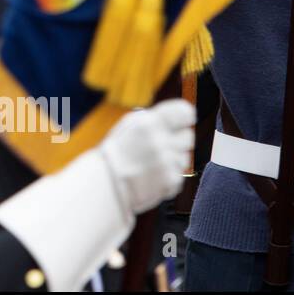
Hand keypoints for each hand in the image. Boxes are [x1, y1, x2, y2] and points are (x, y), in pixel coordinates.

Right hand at [97, 99, 194, 215]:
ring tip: (153, 163)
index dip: (184, 118)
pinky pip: (179, 175)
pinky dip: (168, 177)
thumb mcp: (130, 125)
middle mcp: (160, 140)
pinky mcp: (170, 181)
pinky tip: (152, 176)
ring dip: (173, 160)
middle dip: (177, 141)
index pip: (185, 112)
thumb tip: (182, 114)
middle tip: (160, 147)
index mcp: (149, 122)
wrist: (105, 182)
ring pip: (185, 157)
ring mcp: (166, 162)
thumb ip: (155, 119)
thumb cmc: (116, 151)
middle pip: (188, 136)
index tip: (180, 123)